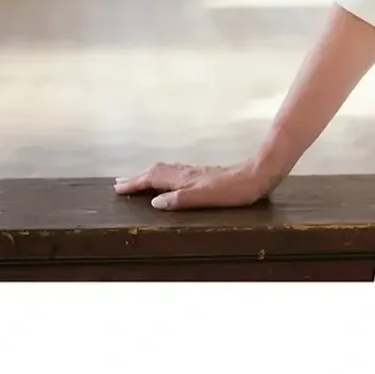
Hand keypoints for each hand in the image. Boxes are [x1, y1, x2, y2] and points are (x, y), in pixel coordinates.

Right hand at [114, 160, 275, 210]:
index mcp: (184, 180)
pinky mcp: (203, 175)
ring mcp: (194, 173)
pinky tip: (167, 180)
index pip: (152, 180)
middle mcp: (186, 174)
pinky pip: (173, 173)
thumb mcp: (207, 199)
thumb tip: (155, 202)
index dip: (134, 184)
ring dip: (147, 175)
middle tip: (119, 183)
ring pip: (164, 171)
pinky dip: (161, 175)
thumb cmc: (234, 191)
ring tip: (136, 179)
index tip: (117, 188)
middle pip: (154, 172)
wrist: (257, 175)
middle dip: (136, 178)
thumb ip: (180, 200)